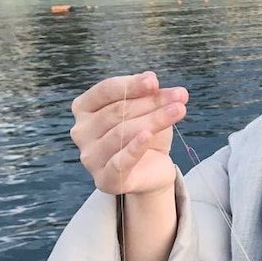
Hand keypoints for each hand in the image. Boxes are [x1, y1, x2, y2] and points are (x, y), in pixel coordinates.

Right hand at [70, 71, 187, 195]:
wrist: (152, 170)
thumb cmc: (145, 134)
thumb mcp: (150, 111)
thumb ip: (151, 96)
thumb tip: (159, 83)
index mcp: (84, 108)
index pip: (105, 91)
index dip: (130, 85)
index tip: (154, 81)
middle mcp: (81, 132)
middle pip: (117, 111)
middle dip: (151, 102)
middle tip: (179, 97)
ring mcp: (90, 157)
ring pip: (122, 133)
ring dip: (154, 120)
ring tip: (179, 110)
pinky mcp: (105, 179)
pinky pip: (119, 162)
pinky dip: (134, 148)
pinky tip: (148, 135)